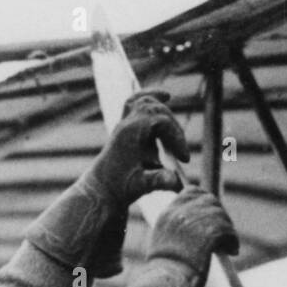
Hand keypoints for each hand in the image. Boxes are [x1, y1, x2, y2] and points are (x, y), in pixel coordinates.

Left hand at [85, 89, 189, 208]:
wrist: (102, 190)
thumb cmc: (120, 188)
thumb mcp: (141, 186)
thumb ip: (158, 181)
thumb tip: (176, 182)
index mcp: (130, 133)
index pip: (161, 121)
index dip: (177, 137)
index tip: (184, 159)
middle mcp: (126, 124)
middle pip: (157, 110)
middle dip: (174, 129)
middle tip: (180, 154)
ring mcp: (124, 123)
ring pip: (146, 102)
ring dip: (164, 110)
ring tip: (177, 128)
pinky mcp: (125, 127)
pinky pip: (135, 102)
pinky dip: (150, 96)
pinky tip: (166, 95)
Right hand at [145, 187, 239, 286]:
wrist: (167, 284)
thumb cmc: (165, 274)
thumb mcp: (163, 244)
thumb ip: (175, 229)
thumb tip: (194, 228)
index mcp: (167, 214)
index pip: (191, 192)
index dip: (205, 199)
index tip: (213, 212)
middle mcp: (180, 214)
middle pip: (209, 200)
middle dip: (219, 214)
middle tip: (224, 232)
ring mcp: (194, 222)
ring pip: (221, 215)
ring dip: (228, 229)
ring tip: (228, 245)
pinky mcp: (209, 234)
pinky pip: (228, 230)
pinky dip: (233, 240)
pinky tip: (232, 251)